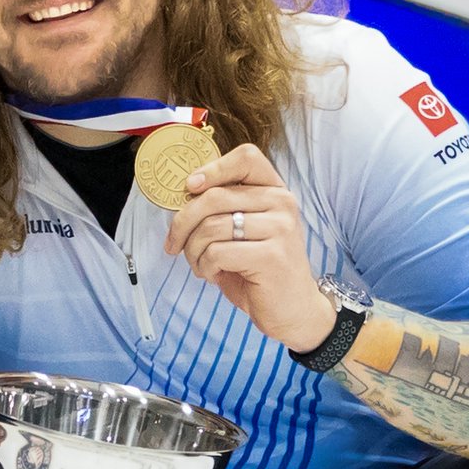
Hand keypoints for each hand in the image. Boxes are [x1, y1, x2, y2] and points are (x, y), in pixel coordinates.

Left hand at [161, 143, 335, 352]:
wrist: (293, 310)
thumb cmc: (260, 270)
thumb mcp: (244, 231)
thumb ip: (224, 209)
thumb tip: (184, 194)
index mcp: (276, 191)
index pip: (246, 157)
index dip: (212, 169)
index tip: (190, 187)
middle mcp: (282, 204)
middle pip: (214, 196)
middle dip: (182, 222)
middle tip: (174, 244)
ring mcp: (280, 229)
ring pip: (210, 227)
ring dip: (193, 251)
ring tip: (200, 264)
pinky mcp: (272, 256)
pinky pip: (217, 252)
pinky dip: (204, 266)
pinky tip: (213, 274)